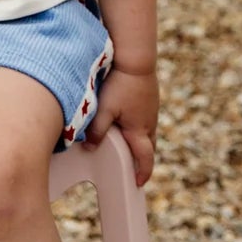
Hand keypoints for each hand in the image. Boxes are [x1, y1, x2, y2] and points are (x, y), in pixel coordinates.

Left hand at [86, 65, 158, 187]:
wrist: (136, 59)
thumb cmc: (120, 84)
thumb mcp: (104, 110)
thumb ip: (97, 131)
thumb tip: (90, 148)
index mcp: (139, 129)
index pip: (145, 157)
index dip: (142, 172)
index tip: (138, 183)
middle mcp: (149, 122)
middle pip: (149, 147)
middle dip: (143, 159)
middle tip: (135, 169)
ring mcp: (152, 110)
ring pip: (148, 132)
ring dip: (140, 142)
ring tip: (128, 145)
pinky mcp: (150, 99)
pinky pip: (146, 119)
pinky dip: (139, 127)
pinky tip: (128, 121)